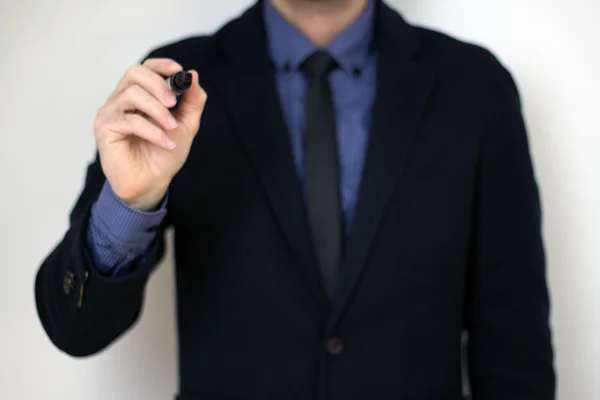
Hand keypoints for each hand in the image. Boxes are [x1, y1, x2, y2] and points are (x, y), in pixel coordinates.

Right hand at [94, 58, 206, 209]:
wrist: (152, 183)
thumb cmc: (164, 155)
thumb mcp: (185, 125)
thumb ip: (192, 101)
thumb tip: (194, 75)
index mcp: (139, 95)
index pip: (145, 68)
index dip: (161, 65)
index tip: (179, 72)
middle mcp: (121, 99)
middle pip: (135, 73)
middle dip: (158, 85)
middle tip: (174, 104)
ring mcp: (110, 112)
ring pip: (132, 94)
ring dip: (157, 111)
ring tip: (171, 129)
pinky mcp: (104, 128)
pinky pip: (129, 120)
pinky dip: (152, 131)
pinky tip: (166, 143)